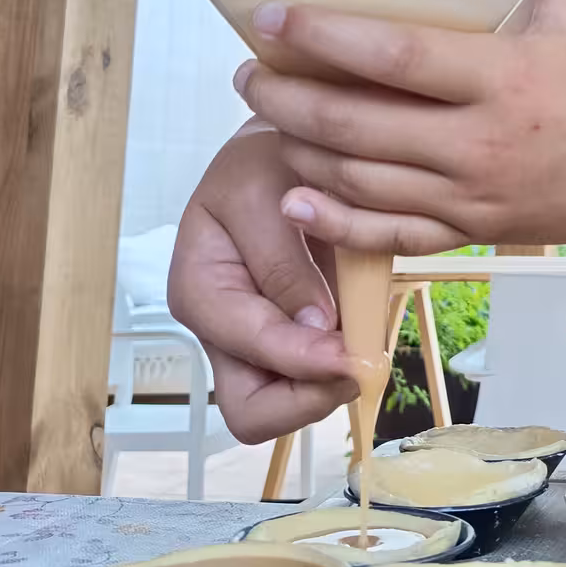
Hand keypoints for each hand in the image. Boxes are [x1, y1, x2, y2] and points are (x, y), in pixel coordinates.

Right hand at [168, 124, 359, 442]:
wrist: (286, 155)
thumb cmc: (265, 164)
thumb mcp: (264, 191)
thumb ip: (281, 261)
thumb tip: (315, 328)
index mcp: (199, 288)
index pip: (247, 351)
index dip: (302, 359)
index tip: (353, 352)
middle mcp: (219, 328)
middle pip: (252, 411)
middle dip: (308, 398)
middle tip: (360, 364)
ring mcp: (252, 342)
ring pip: (284, 407)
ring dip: (329, 387)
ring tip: (366, 345)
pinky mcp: (289, 341)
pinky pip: (311, 381)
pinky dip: (340, 368)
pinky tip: (364, 333)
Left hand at [232, 0, 565, 253]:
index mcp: (502, 78)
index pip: (395, 58)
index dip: (326, 38)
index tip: (274, 19)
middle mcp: (479, 143)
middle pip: (360, 126)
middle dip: (290, 99)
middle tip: (249, 74)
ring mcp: (474, 196)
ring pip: (364, 182)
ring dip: (303, 152)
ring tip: (268, 120)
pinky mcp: (477, 233)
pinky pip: (394, 235)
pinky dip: (338, 223)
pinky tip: (296, 202)